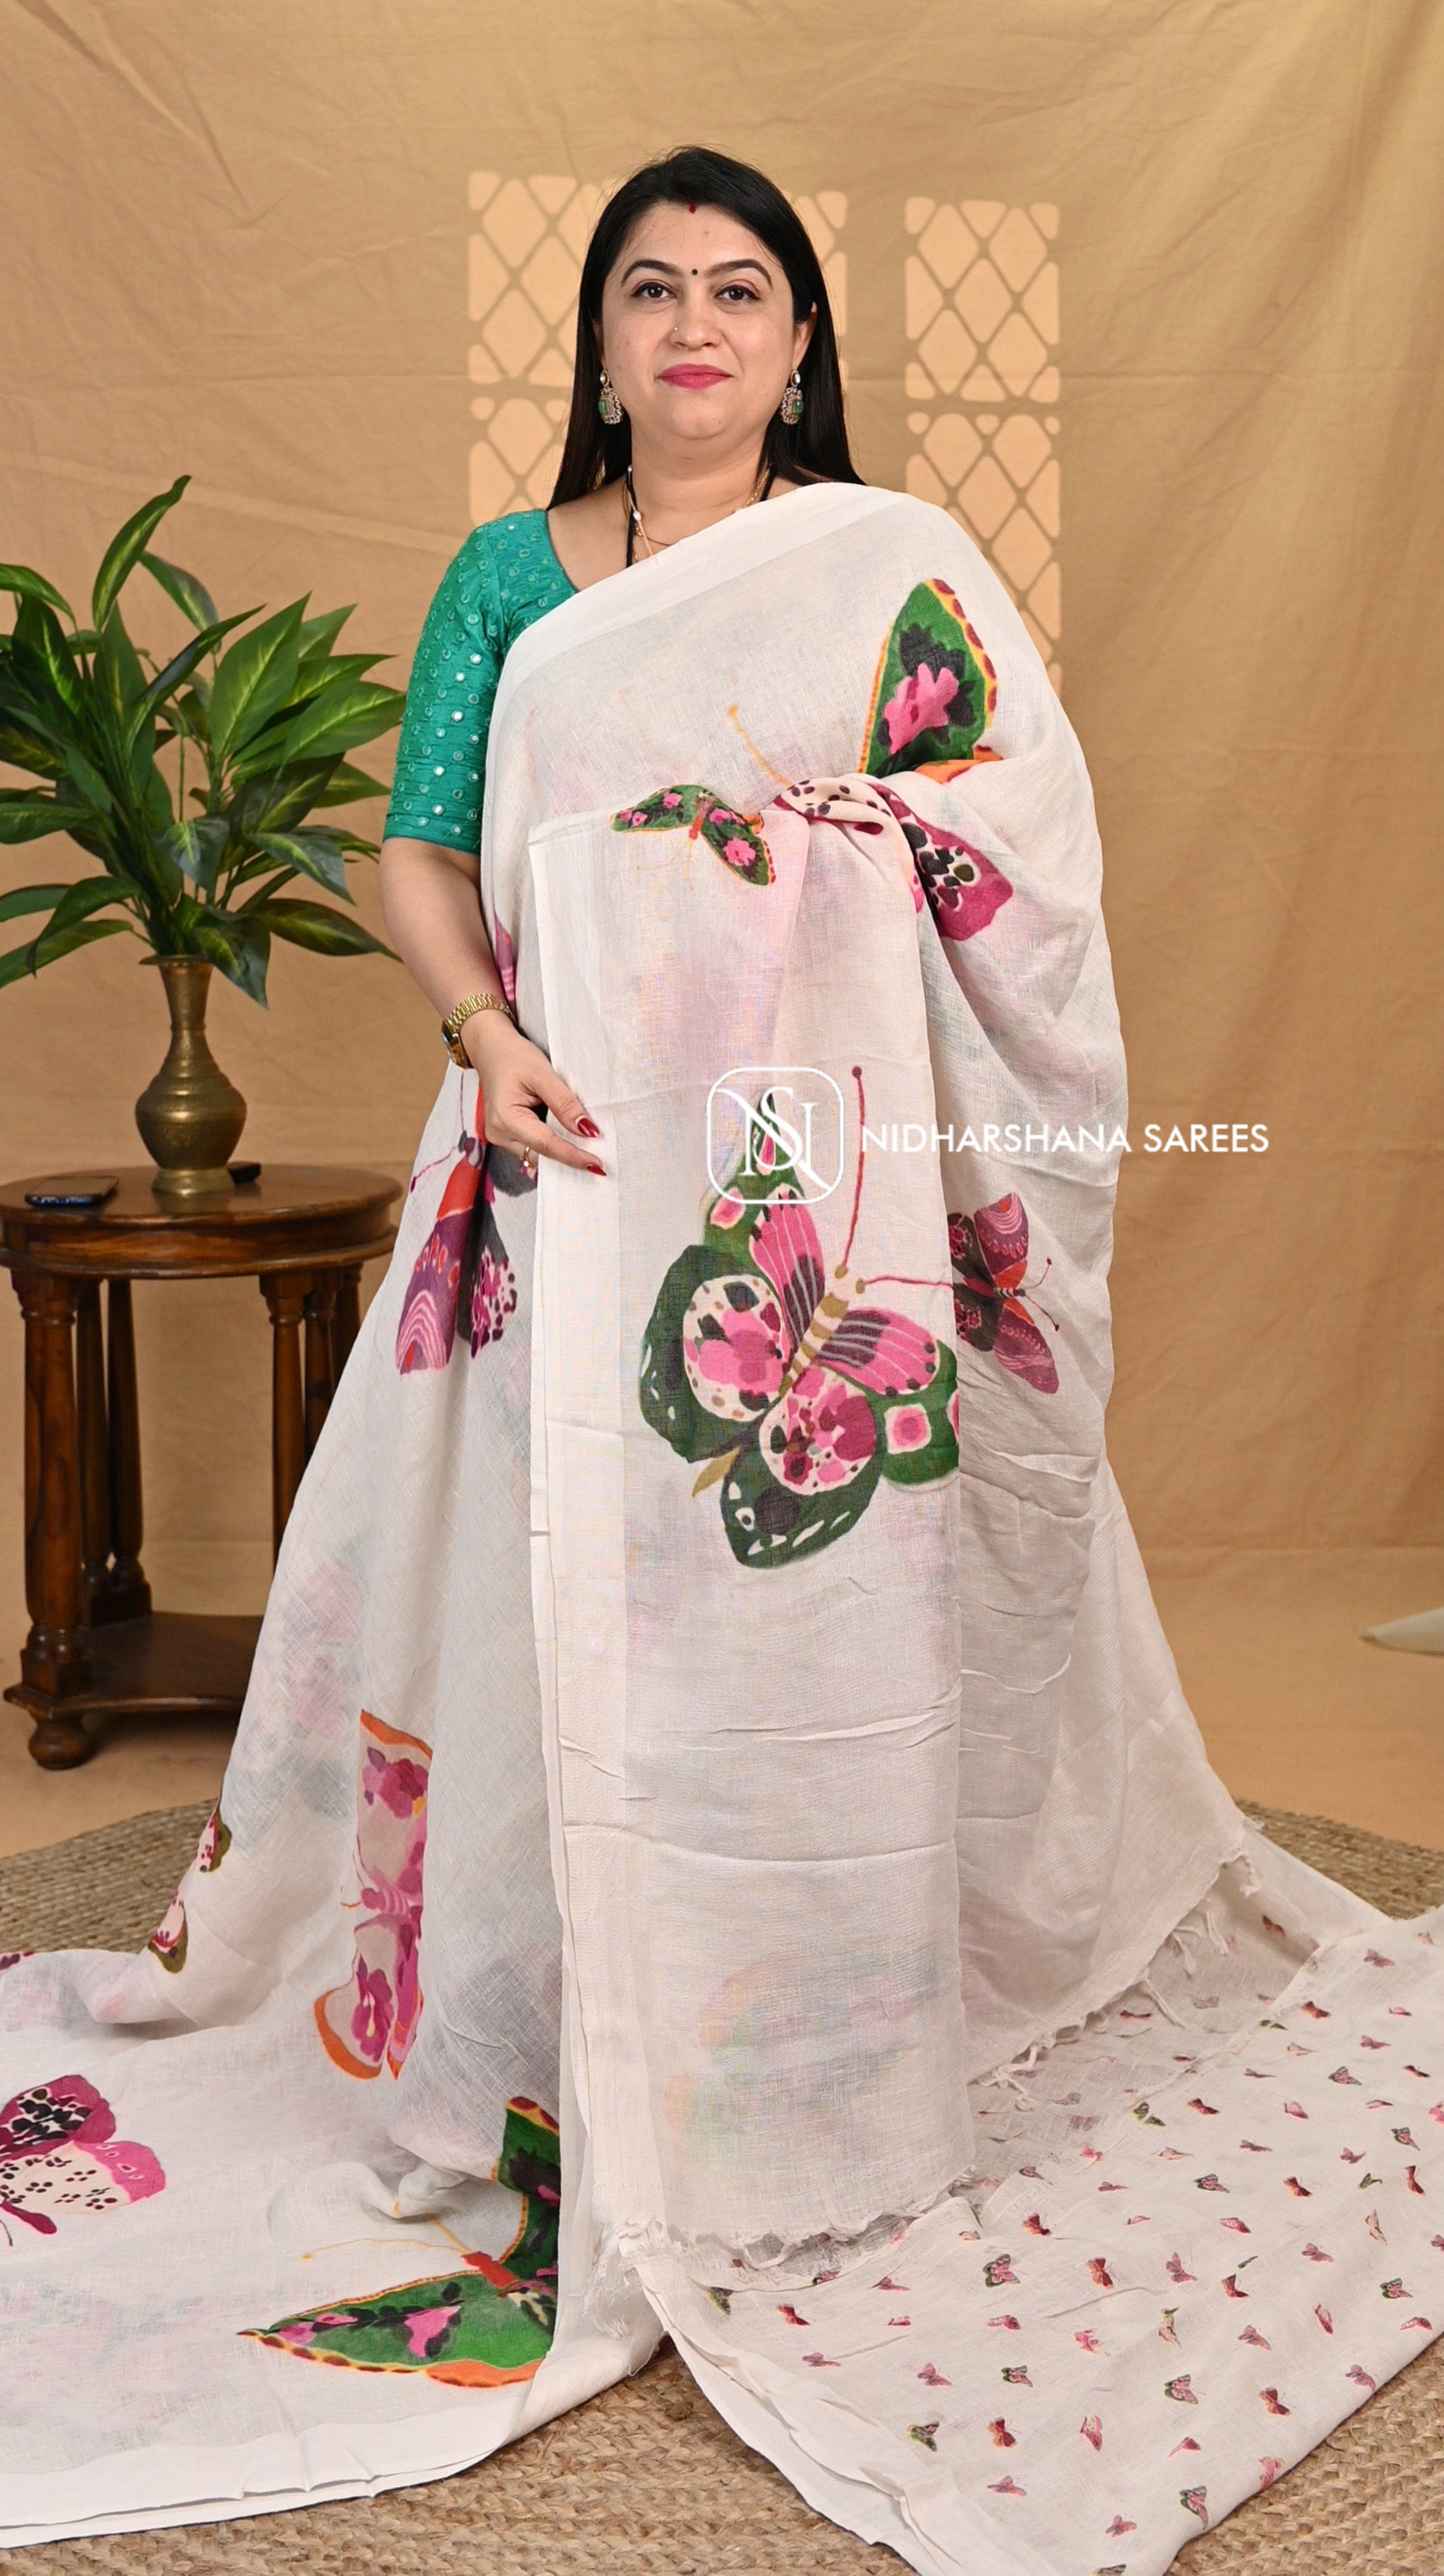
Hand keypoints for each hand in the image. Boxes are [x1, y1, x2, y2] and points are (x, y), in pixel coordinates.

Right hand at [462, 1010, 605, 1175]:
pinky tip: (569, 1141)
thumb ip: (564, 1103)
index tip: (597, 1163)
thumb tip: (586, 1130)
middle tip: (600, 1161)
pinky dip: (551, 1145)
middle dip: (569, 1157)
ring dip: (561, 1152)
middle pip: (541, 1155)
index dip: (572, 1155)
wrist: (492, 1050)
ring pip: (537, 1155)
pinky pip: (532, 1148)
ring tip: (588, 1149)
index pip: (545, 1144)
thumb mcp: (543, 1073)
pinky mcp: (506, 1136)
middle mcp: (499, 1132)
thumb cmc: (514, 1057)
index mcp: (505, 1117)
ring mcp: (500, 1136)